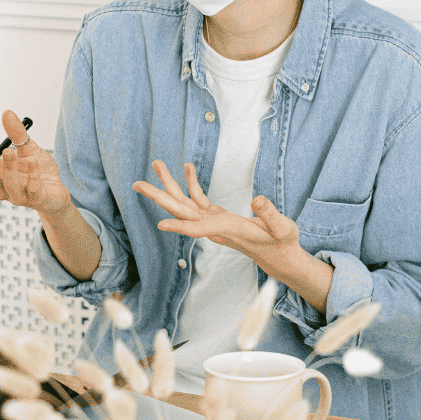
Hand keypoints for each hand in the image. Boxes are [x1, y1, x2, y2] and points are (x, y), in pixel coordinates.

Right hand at [0, 110, 71, 215]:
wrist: (57, 190)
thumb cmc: (36, 170)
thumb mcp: (27, 148)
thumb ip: (16, 134)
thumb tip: (6, 113)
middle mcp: (2, 187)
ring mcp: (17, 196)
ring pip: (8, 187)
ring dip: (7, 170)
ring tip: (10, 152)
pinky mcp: (35, 200)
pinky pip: (31, 191)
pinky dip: (32, 178)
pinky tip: (34, 165)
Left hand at [131, 160, 300, 272]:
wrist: (278, 256)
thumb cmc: (282, 243)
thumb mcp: (283, 229)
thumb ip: (270, 215)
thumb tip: (257, 199)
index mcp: (227, 229)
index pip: (199, 229)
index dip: (180, 227)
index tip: (160, 225)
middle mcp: (214, 227)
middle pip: (181, 211)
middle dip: (159, 197)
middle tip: (137, 184)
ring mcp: (213, 221)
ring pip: (185, 202)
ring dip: (169, 183)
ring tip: (157, 163)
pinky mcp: (216, 217)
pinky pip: (198, 198)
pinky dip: (191, 183)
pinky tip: (187, 167)